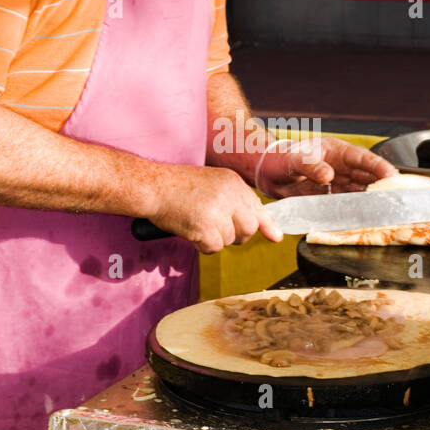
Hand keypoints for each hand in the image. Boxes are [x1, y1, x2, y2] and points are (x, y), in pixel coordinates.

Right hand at [148, 164, 282, 253]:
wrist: (153, 186)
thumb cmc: (177, 187)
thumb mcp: (212, 185)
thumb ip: (236, 202)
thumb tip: (267, 229)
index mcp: (233, 182)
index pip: (258, 207)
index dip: (267, 224)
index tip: (276, 236)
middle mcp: (230, 194)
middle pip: (249, 228)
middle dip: (236, 234)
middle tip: (216, 228)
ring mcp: (218, 211)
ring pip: (230, 240)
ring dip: (214, 239)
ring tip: (197, 223)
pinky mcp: (205, 227)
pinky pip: (214, 247)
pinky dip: (203, 245)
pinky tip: (191, 231)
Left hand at [253, 137, 396, 198]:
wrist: (267, 173)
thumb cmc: (281, 158)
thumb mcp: (294, 159)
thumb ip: (311, 166)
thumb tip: (328, 176)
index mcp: (336, 151)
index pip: (362, 158)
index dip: (378, 166)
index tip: (392, 175)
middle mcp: (341, 166)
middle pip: (367, 176)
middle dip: (382, 185)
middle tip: (397, 197)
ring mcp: (338, 182)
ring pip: (360, 190)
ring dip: (372, 200)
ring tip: (386, 209)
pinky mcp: (331, 196)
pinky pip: (348, 202)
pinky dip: (357, 209)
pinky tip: (366, 216)